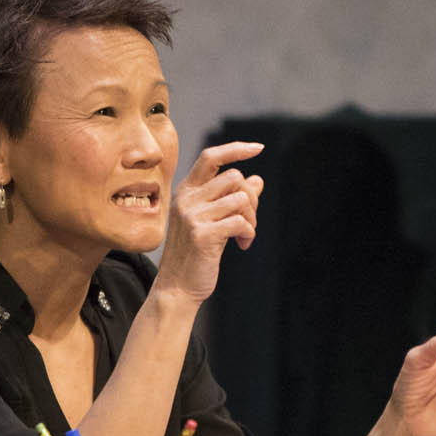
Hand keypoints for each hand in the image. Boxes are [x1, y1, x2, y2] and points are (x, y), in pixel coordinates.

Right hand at [153, 141, 265, 302]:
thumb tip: (258, 179)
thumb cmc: (195, 255)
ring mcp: (192, 215)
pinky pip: (240, 221)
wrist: (177, 287)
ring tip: (245, 235)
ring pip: (241, 198)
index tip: (258, 148)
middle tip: (249, 221)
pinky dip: (249, 233)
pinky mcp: (202, 234)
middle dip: (251, 199)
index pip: (211, 157)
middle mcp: (186, 199)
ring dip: (252, 218)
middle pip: (234, 178)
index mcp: (186, 191)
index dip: (235, 149)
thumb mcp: (212, 221)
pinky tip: (243, 245)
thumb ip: (231, 199)